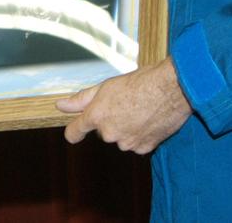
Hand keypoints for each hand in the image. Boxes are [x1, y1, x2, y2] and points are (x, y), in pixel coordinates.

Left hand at [55, 57, 191, 153]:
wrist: (170, 89)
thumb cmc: (139, 82)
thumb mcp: (106, 86)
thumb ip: (81, 100)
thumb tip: (60, 106)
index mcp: (96, 116)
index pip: (75, 132)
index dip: (74, 132)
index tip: (74, 133)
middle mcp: (109, 133)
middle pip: (104, 131)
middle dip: (111, 120)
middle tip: (126, 103)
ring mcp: (127, 143)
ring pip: (121, 138)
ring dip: (127, 128)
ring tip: (141, 109)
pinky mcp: (144, 148)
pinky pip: (138, 144)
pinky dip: (142, 135)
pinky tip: (150, 120)